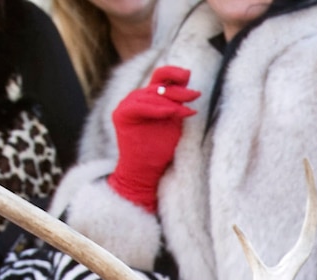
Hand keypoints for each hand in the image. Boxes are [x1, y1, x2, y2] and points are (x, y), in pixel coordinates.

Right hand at [108, 66, 198, 212]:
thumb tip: (193, 90)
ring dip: (170, 102)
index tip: (188, 74)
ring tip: (185, 111)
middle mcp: (138, 98)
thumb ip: (179, 107)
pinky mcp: (121, 115)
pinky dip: (155, 109)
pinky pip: (139, 107)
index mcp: (150, 97)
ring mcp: (128, 105)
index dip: (174, 74)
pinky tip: (169, 112)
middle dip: (178, 91)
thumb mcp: (175, 124)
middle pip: (158, 87)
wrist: (146, 169)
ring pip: (150, 96)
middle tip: (195, 95)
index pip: (161, 78)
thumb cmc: (161, 148)